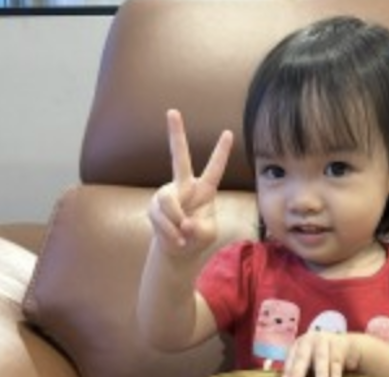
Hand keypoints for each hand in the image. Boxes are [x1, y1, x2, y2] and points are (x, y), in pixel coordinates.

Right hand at [148, 109, 233, 256]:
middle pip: (179, 158)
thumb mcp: (207, 235)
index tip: (228, 133)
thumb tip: (185, 223)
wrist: (178, 249)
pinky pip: (160, 216)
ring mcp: (168, 194)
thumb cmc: (197, 237)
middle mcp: (185, 186)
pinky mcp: (154, 206)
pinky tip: (176, 240)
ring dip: (175, 222)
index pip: (214, 169)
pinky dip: (169, 232)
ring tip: (182, 236)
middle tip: (173, 111)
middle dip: (175, 135)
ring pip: (167, 200)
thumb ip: (201, 229)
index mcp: (205, 190)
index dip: (221, 152)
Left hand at [281, 331, 361, 376]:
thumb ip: (298, 371)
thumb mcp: (310, 362)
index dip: (288, 371)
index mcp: (300, 344)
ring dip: (320, 375)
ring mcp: (326, 340)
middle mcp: (311, 340)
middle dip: (297, 372)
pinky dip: (335, 375)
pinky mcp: (341, 344)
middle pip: (302, 356)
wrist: (349, 346)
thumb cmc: (325, 357)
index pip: (291, 358)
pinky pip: (336, 362)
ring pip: (321, 359)